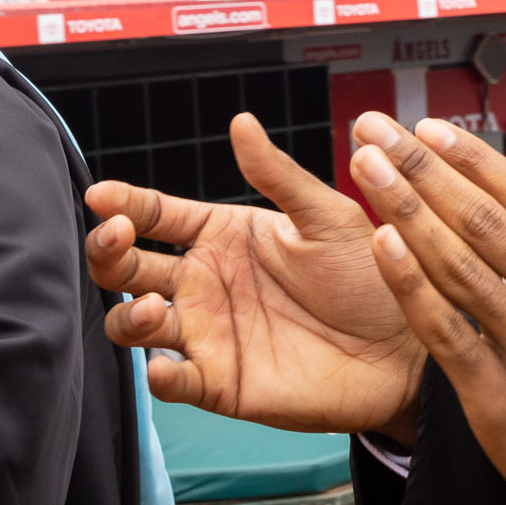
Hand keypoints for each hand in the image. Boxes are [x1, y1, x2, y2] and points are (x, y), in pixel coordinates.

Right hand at [87, 114, 422, 434]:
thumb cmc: (370, 276)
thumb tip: (241, 121)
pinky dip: (158, 376)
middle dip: (107, 251)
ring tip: (153, 306)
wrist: (405, 348)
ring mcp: (208, 334)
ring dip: (127, 314)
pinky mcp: (221, 382)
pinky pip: (174, 380)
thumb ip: (278, 176)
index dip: (123, 203)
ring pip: (135, 324)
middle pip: (128, 266)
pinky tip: (163, 365)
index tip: (100, 195)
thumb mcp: (327, 217)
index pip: (157, 214)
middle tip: (116, 238)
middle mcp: (205, 283)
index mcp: (224, 235)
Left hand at [349, 114, 505, 504]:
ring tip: (365, 170)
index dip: (474, 160)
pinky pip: (445, 333)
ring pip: (460, 270)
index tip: (427, 127)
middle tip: (375, 130)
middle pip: (487, 225)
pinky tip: (380, 243)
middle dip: (425, 170)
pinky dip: (411, 285)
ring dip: (406, 212)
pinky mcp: (500, 403)